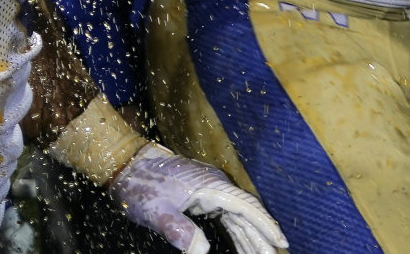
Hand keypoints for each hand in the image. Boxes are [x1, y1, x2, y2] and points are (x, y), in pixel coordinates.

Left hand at [109, 143, 287, 253]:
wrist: (130, 165)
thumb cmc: (142, 186)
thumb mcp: (157, 212)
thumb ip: (180, 230)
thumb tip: (203, 252)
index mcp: (211, 187)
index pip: (246, 208)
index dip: (265, 224)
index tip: (280, 241)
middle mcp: (217, 187)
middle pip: (246, 214)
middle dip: (261, 236)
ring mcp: (211, 192)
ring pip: (238, 217)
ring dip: (251, 237)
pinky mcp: (204, 198)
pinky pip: (227, 217)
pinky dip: (237, 232)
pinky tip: (244, 244)